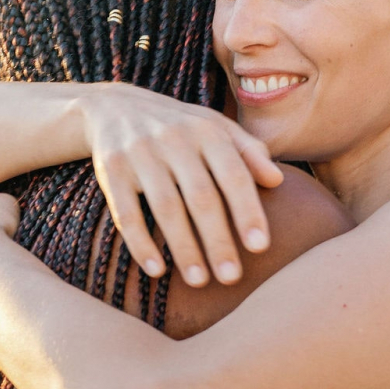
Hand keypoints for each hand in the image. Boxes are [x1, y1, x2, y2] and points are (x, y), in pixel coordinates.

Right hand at [81, 86, 283, 286]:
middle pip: (201, 197)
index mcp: (207, 131)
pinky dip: (141, 243)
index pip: (234, 175)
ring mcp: (140, 154)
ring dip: (184, 248)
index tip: (260, 247)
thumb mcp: (215, 127)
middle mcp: (174, 139)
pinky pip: (126, 213)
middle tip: (232, 277)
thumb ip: (249, 151)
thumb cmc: (180, 127)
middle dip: (218, 239)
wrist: (113, 107)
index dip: (247, 211)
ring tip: (200, 281)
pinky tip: (157, 271)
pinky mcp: (111, 169)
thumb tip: (278, 180)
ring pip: (166, 207)